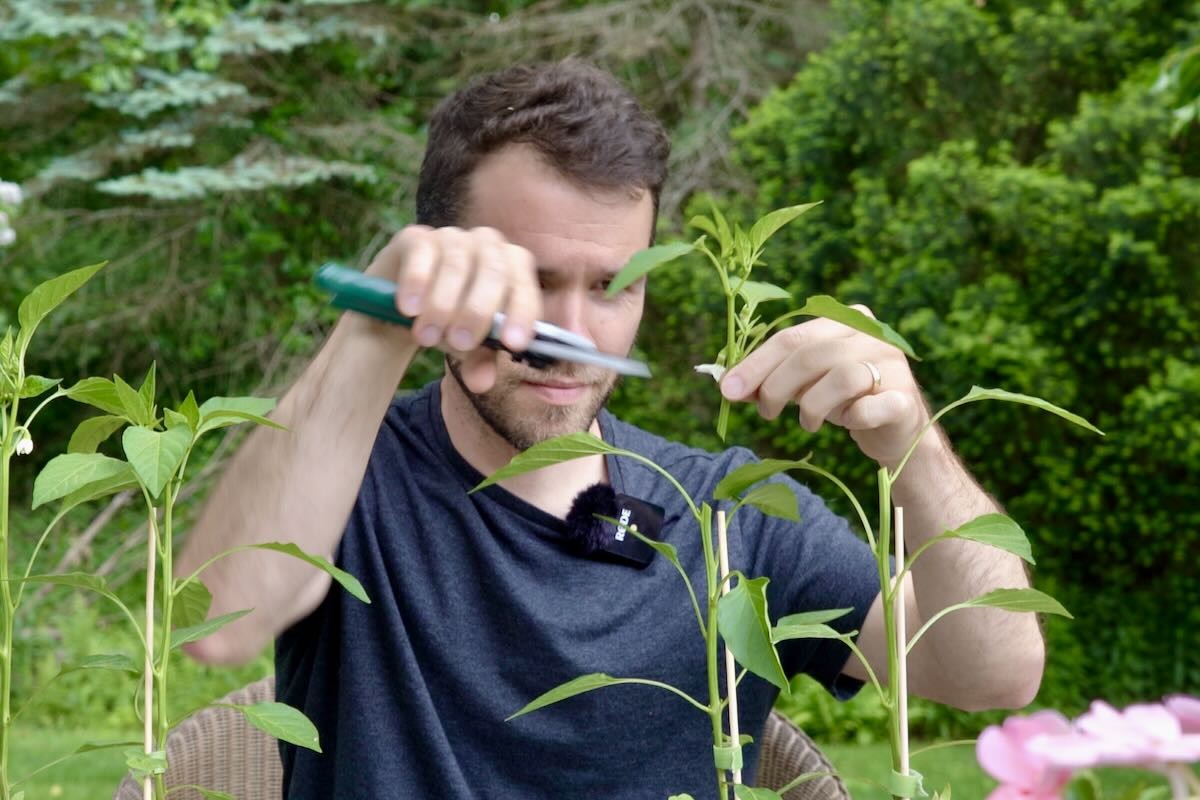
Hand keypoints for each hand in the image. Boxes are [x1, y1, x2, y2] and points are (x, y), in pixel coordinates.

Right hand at [363, 225, 540, 392]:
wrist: (405, 309)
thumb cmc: (451, 323)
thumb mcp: (468, 347)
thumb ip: (479, 362)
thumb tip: (482, 382)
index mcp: (513, 268)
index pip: (526, 287)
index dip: (522, 314)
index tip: (512, 344)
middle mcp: (488, 246)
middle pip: (495, 271)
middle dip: (478, 312)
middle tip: (460, 344)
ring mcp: (453, 237)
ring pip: (457, 264)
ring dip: (442, 305)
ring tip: (426, 338)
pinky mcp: (417, 237)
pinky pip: (422, 254)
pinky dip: (416, 282)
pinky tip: (409, 309)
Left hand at [718, 305, 928, 467]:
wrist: (896, 430)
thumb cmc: (844, 401)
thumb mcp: (805, 384)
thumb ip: (772, 378)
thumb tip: (729, 385)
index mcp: (844, 320)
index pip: (791, 337)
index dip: (756, 364)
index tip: (728, 389)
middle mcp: (870, 335)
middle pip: (809, 355)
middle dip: (775, 387)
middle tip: (764, 413)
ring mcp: (892, 365)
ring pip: (839, 378)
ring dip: (810, 407)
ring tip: (807, 423)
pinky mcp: (903, 399)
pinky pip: (868, 408)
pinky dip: (850, 418)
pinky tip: (847, 422)